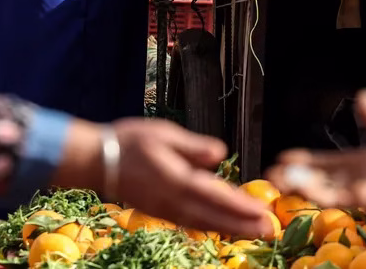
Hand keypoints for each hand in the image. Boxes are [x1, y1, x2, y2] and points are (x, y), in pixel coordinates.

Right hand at [54, 119, 272, 236]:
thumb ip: (193, 147)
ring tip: (253, 232)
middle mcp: (171, 201)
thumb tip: (220, 153)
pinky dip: (210, 227)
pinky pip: (189, 223)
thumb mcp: (163, 134)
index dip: (239, 206)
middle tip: (269, 231)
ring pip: (202, 223)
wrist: (96, 160)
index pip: (214, 195)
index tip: (262, 212)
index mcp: (175, 179)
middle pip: (212, 216)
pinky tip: (222, 228)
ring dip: (229, 229)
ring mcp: (164, 210)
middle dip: (242, 225)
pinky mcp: (158, 212)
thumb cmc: (130, 141)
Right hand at [269, 90, 365, 226]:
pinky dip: (326, 193)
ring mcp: (365, 193)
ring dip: (303, 187)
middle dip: (296, 178)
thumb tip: (361, 95)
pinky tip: (309, 189)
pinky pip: (344, 197)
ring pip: (326, 190)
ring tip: (280, 182)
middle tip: (271, 174)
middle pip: (320, 179)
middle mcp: (360, 180)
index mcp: (364, 163)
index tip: (284, 158)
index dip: (306, 161)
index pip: (328, 162)